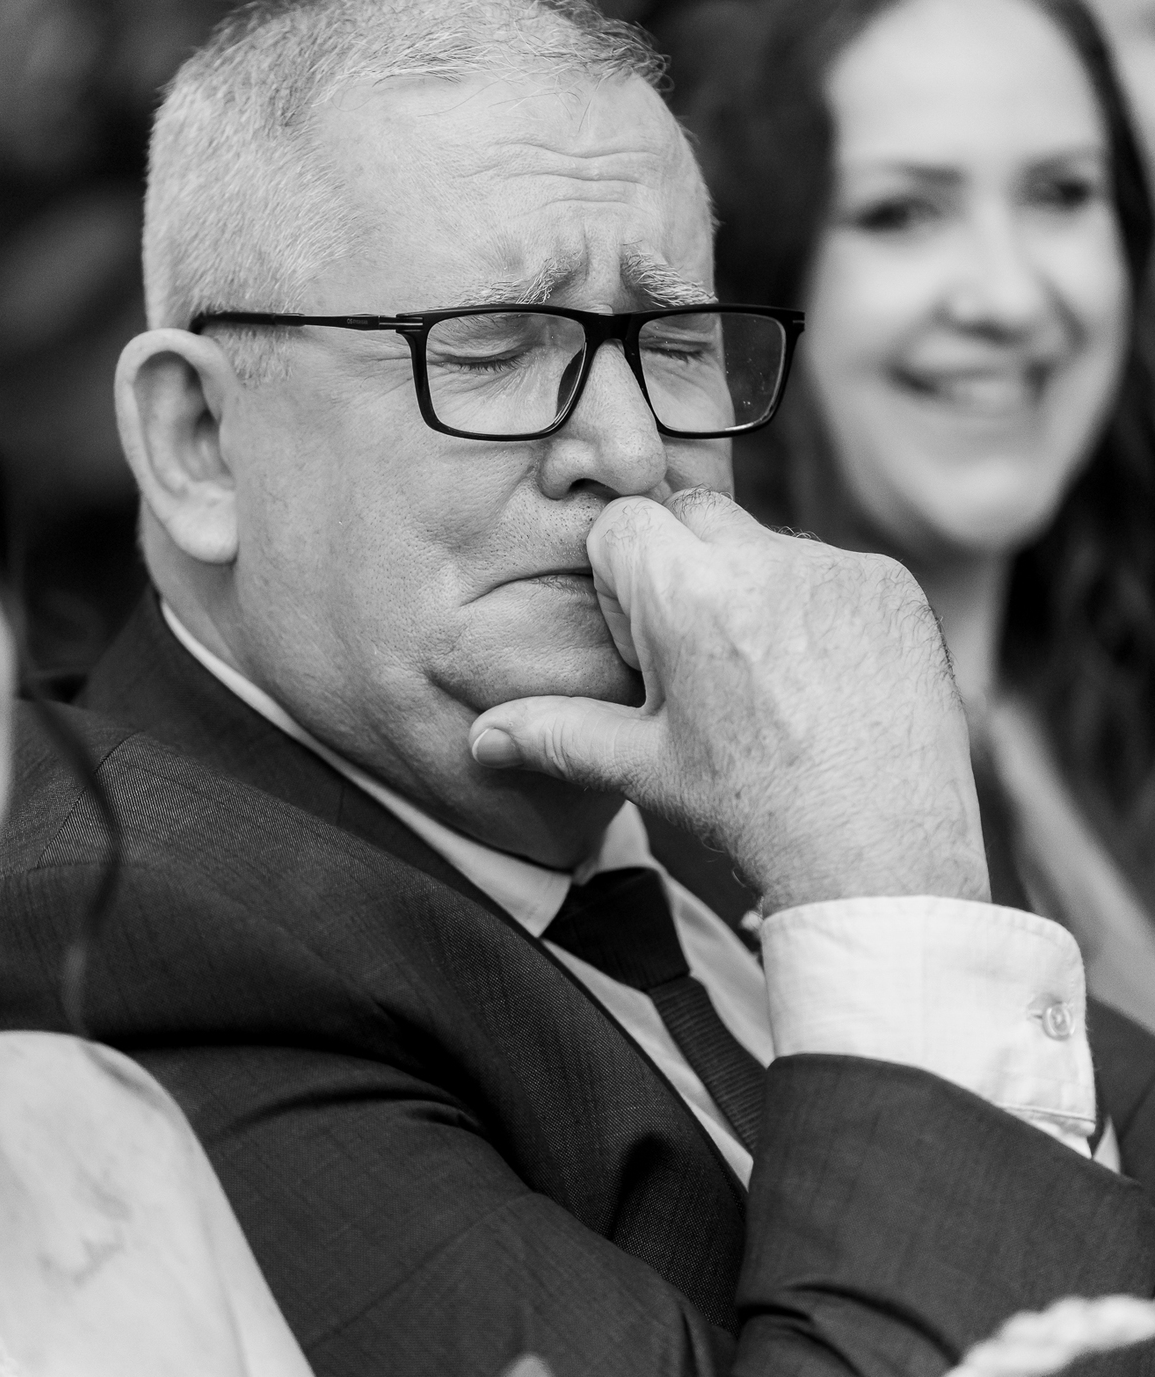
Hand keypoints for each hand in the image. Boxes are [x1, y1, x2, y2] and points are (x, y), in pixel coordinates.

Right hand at [469, 489, 987, 914]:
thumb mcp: (645, 770)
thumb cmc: (754, 814)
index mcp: (689, 598)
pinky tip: (825, 684)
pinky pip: (834, 572)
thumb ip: (557, 735)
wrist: (880, 860)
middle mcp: (767, 564)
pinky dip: (819, 609)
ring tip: (769, 683)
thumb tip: (482, 738)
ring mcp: (839, 572)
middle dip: (681, 566)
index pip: (624, 523)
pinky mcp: (894, 589)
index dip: (620, 580)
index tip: (645, 645)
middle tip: (697, 658)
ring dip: (752, 588)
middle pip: (694, 515)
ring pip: (767, 544)